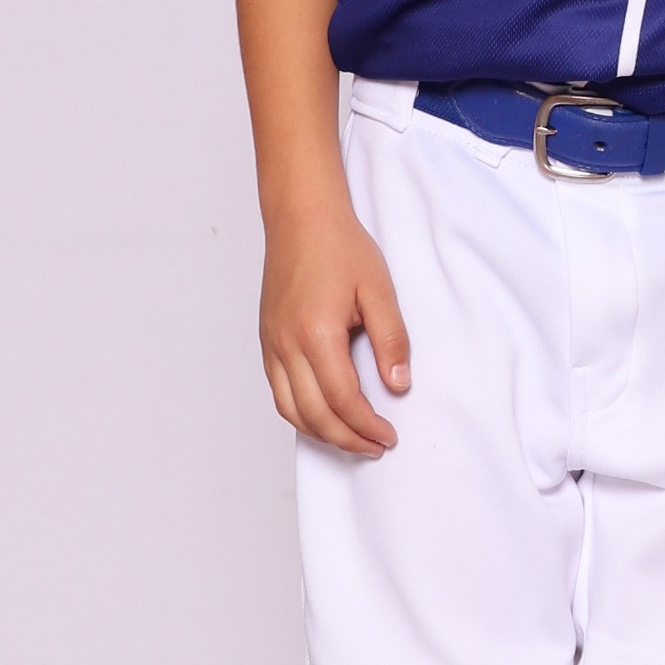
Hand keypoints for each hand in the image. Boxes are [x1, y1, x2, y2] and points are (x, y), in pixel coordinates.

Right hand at [259, 195, 411, 455]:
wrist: (301, 218)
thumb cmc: (339, 247)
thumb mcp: (378, 289)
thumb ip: (391, 340)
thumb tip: (398, 384)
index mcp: (316, 333)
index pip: (342, 399)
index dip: (366, 425)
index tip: (388, 436)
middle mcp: (286, 345)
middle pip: (313, 414)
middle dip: (346, 439)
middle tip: (375, 447)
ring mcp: (271, 344)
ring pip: (289, 409)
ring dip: (321, 433)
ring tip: (352, 439)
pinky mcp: (267, 341)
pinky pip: (279, 391)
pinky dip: (300, 413)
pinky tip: (323, 415)